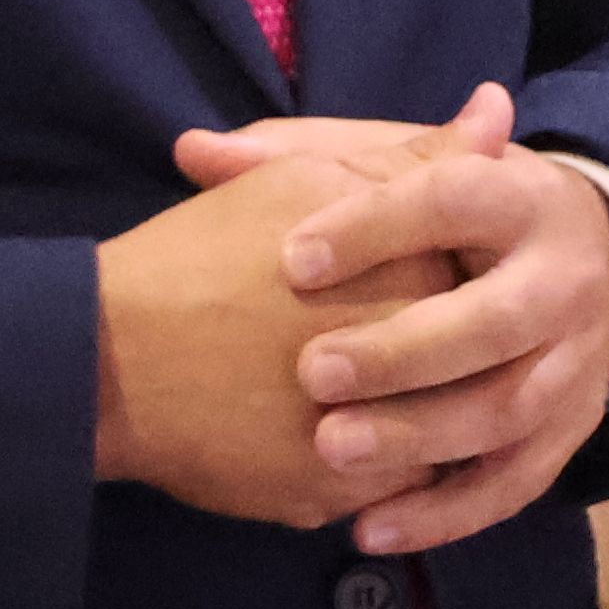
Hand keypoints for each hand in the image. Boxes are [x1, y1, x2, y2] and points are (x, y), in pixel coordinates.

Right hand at [90, 153, 460, 530]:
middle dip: (436, 352)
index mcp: (420, 280)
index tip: (396, 275)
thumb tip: (498, 111)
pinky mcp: (334, 497)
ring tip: (353, 384)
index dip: (440, 275)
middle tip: (362, 334)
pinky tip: (320, 427)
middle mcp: (417, 370)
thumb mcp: (310, 180)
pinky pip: (382, 489)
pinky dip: (365, 463)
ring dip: (408, 414)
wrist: (111, 359)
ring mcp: (378, 444)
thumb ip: (414, 158)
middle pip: (466, 364)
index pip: (480, 282)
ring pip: (433, 435)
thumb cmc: (206, 254)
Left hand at [233, 84, 608, 556]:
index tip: (293, 259)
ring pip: (506, 408)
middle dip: (403, 350)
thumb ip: (303, 160)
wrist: (581, 260)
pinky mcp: (569, 431)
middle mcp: (564, 279)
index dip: (375, 229)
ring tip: (329, 450)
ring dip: (419, 435)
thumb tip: (194, 151)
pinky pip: (512, 482)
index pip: (454, 201)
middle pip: (494, 318)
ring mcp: (575, 362)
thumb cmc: (455, 212)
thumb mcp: (395, 170)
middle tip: (311, 372)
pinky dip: (445, 513)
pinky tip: (370, 526)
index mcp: (519, 196)